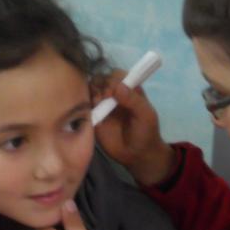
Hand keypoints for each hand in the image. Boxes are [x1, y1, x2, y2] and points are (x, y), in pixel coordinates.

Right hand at [93, 71, 175, 185]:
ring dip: (92, 92)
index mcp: (128, 89)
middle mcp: (113, 94)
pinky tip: (92, 112)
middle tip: (105, 97)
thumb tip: (118, 86)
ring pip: (90, 90)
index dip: (113, 79)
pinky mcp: (93, 117)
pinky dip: (85, 105)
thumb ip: (133, 99)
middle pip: (100, 79)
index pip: (116, 75)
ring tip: (98, 103)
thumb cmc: (145, 132)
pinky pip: (84, 106)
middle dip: (100, 84)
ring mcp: (102, 105)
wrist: (137, 155)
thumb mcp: (145, 115)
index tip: (114, 89)